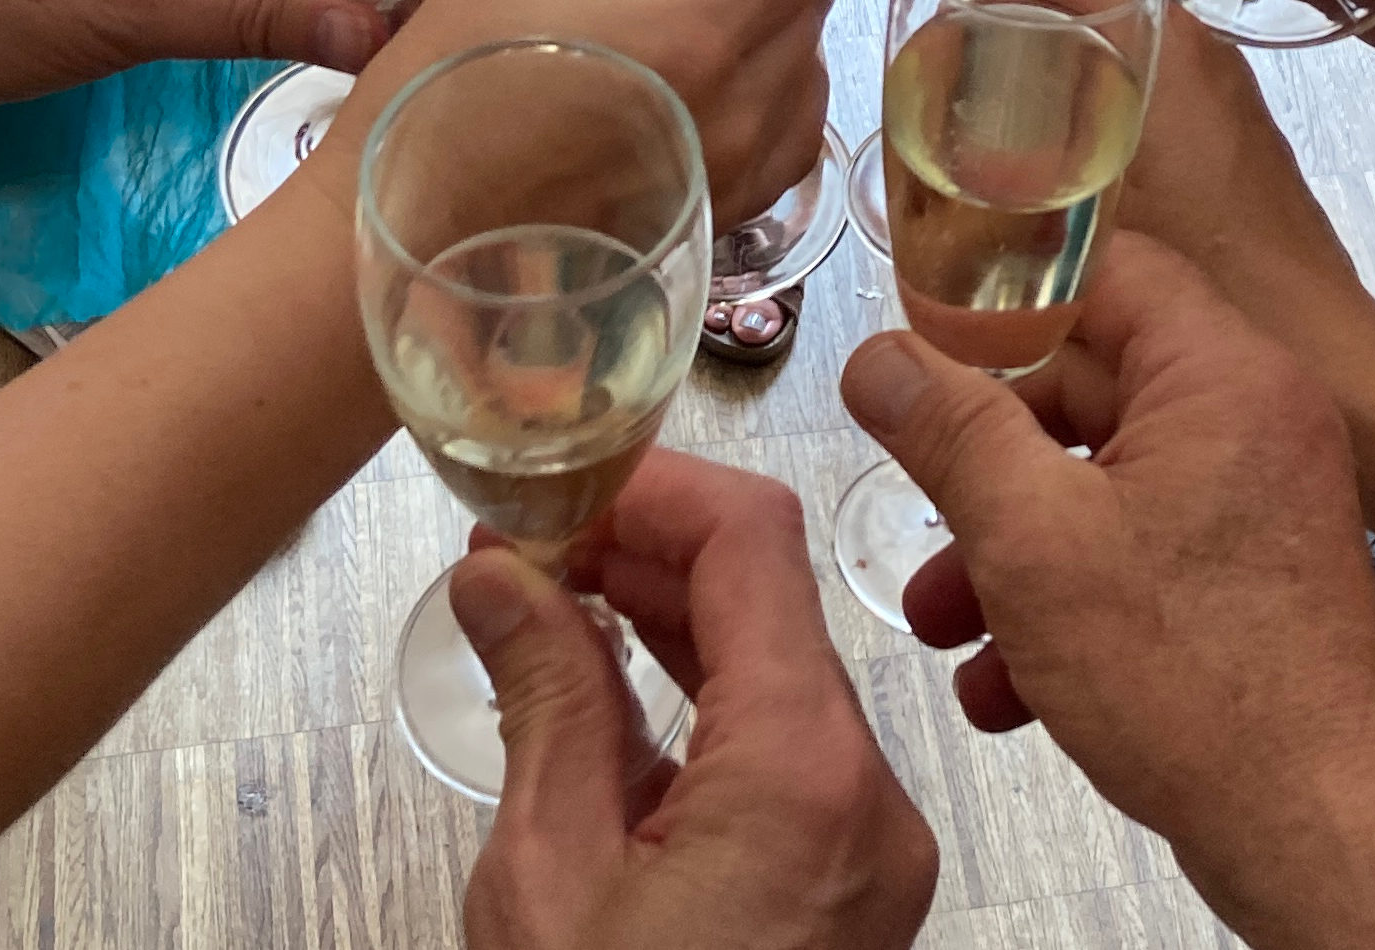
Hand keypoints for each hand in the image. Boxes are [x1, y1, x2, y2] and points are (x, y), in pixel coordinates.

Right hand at [353, 0, 876, 227]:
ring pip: (807, 75)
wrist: (406, 269)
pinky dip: (784, 89)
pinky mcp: (710, 223)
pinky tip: (744, 73)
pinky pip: (786, 140)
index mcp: (693, 37)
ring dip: (798, 16)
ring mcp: (730, 177)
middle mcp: (735, 112)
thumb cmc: (437, 117)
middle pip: (809, 5)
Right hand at [457, 453, 934, 949]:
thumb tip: (502, 582)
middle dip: (644, 557)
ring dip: (672, 627)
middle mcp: (869, 801)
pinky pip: (792, 756)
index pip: (753, 542)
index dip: (651, 492)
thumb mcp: (548, 875)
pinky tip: (615, 695)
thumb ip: (544, 705)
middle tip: (529, 550)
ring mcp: (872, 849)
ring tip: (554, 607)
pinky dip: (709, 708)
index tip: (564, 488)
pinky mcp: (855, 886)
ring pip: (782, 677)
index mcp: (804, 776)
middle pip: (771, 602)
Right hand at [843, 240, 1374, 938]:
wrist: (1313, 830)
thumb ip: (950, 432)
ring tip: (943, 620)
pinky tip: (1006, 683)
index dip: (1001, 292)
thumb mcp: (1032, 540)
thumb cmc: (1201, 686)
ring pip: (1103, 486)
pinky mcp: (1254, 580)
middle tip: (915, 490)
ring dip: (1010, 548)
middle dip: (986, 458)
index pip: (1104, 267)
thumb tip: (885, 362)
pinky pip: (1142, 554)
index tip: (924, 331)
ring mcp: (1262, 504)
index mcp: (1222, 374)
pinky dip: (1068, 602)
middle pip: (1091, 384)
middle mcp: (1257, 421)